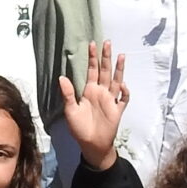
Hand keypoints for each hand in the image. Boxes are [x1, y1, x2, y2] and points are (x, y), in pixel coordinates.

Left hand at [57, 39, 128, 171]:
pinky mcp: (118, 110)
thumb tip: (62, 77)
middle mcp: (101, 93)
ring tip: (121, 56)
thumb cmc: (79, 128)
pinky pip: (123, 99)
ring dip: (119, 69)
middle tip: (107, 42)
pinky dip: (125, 92)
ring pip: (116, 81)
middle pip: (105, 71)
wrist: (91, 145)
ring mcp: (110, 100)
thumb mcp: (70, 110)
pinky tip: (123, 85)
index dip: (92, 58)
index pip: (92, 70)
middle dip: (106, 57)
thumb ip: (68, 94)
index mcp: (89, 91)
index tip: (92, 44)